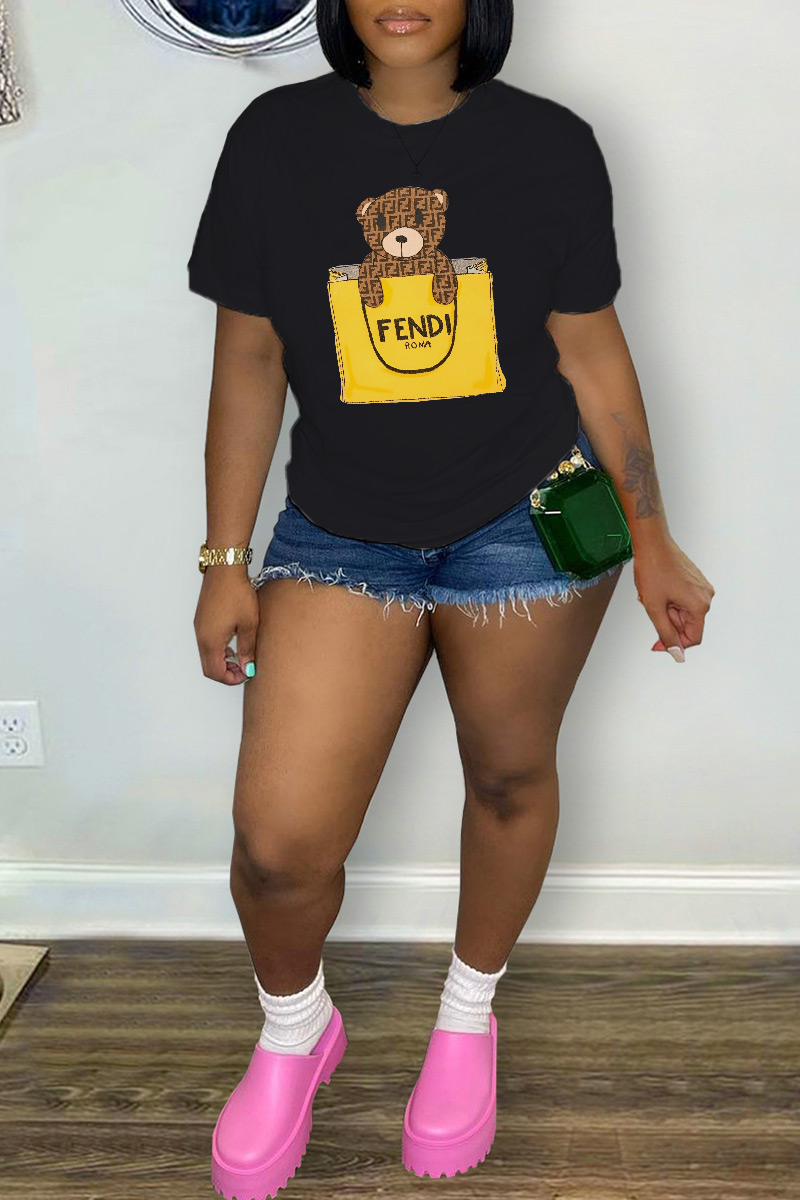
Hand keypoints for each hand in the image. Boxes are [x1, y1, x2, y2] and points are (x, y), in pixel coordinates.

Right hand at [194, 568, 259, 684]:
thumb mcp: (249, 624)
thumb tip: (247, 668)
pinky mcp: (202, 619)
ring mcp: (199, 626)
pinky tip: (234, 642)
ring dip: (222, 660)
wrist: (225, 568)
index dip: (231, 679)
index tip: (246, 674)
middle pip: (208, 666)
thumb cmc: (236, 592)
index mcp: (210, 641)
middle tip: (245, 669)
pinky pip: (206, 642)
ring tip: (242, 656)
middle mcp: (200, 636)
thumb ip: (247, 649)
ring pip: (207, 654)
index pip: (214, 672)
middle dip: (226, 672)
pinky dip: (219, 649)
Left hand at [633, 535, 714, 660]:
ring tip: (653, 597)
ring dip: (666, 611)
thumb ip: (667, 634)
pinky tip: (658, 591)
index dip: (674, 644)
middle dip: (667, 621)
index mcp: (700, 605)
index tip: (658, 643)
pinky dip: (669, 601)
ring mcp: (701, 588)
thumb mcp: (655, 608)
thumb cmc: (653, 568)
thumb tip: (677, 654)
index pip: (693, 638)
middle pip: (687, 625)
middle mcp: (706, 596)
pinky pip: (683, 600)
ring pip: (683, 613)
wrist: (652, 543)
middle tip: (652, 608)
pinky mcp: (695, 581)